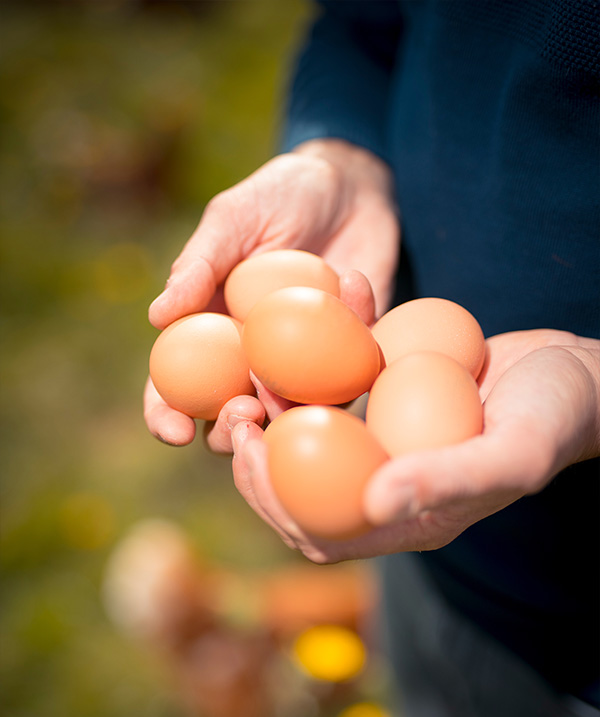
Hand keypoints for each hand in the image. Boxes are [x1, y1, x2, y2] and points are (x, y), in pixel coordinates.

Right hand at [143, 140, 399, 447]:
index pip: (174, 389)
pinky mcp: (352, 358)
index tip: (176, 430)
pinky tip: (354, 281)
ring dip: (290, 414)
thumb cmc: (279, 195)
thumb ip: (198, 265)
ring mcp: (303, 366)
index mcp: (209, 334)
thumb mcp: (233, 219)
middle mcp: (252, 360)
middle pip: (231, 419)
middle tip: (244, 410)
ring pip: (291, 417)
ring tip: (291, 387)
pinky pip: (353, 374)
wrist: (351, 184)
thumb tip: (156, 316)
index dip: (167, 417)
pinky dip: (355, 339)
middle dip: (231, 432)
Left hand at [230, 329, 599, 563]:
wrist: (578, 373)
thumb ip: (448, 481)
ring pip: (307, 436)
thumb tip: (372, 504)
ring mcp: (384, 441)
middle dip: (256, 455)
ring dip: (274, 407)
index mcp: (407, 519)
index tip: (251, 449)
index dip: (272, 500)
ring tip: (253, 369)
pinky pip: (337, 388)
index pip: (318, 531)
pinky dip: (316, 362)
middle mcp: (385, 485)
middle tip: (237, 406)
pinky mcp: (388, 401)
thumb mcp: (514, 452)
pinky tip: (309, 327)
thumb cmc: (555, 417)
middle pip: (297, 487)